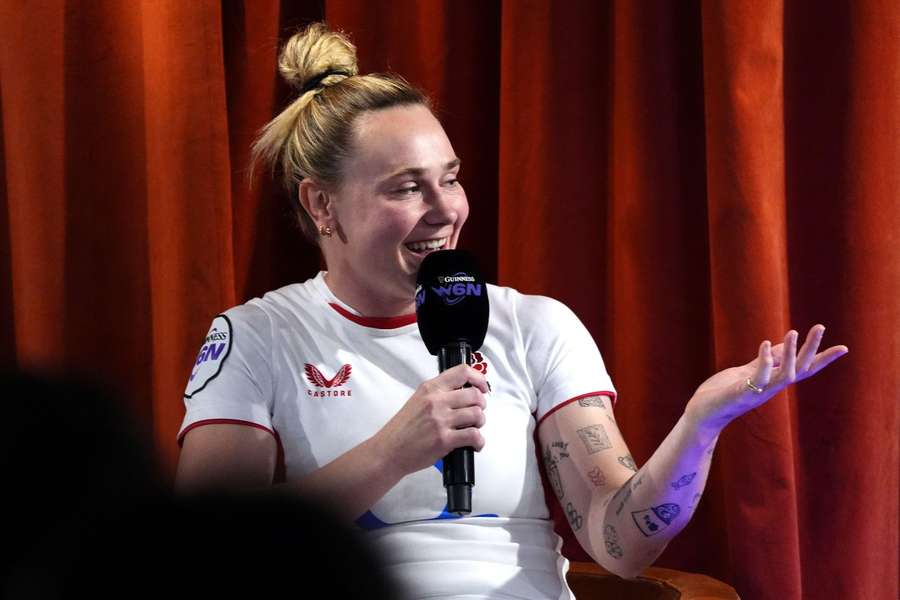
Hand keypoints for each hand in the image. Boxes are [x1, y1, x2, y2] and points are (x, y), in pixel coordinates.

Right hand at [374, 364, 488, 476]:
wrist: (389, 450)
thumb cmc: (402, 429)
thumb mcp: (417, 400)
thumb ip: (438, 394)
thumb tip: (463, 392)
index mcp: (430, 389)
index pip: (462, 372)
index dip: (479, 379)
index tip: (483, 387)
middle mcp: (436, 401)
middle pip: (475, 395)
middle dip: (481, 405)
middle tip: (476, 412)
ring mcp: (440, 420)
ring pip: (477, 415)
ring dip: (480, 423)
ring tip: (472, 428)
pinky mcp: (444, 440)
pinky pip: (474, 436)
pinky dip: (479, 442)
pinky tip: (474, 444)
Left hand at [685, 325, 848, 432]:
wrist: (703, 411)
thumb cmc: (724, 391)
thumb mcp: (749, 371)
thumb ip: (767, 361)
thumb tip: (786, 346)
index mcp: (774, 381)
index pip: (805, 369)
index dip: (823, 359)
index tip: (844, 348)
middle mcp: (771, 388)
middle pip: (801, 369)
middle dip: (812, 349)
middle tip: (820, 326)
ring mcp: (759, 392)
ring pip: (785, 375)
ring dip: (791, 353)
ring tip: (794, 331)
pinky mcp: (743, 393)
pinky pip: (759, 377)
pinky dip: (764, 360)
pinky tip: (766, 344)